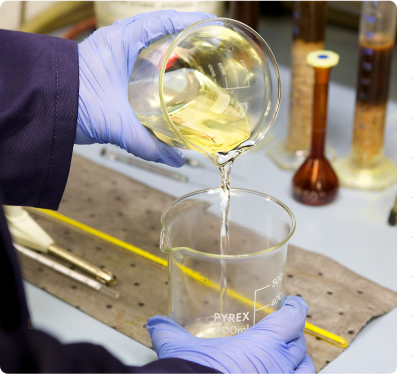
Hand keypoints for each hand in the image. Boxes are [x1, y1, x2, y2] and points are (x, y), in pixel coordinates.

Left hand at [76, 11, 214, 166]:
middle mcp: (120, 44)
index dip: (190, 23)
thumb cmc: (74, 104)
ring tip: (195, 69)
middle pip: (160, 34)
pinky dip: (156, 71)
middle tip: (207, 54)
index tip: (211, 27)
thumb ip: (149, 144)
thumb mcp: (118, 124)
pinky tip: (169, 86)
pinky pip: (141, 65)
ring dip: (171, 57)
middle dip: (184, 42)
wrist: (46, 107)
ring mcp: (115, 57)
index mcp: (123, 41)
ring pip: (151, 50)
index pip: (163, 22)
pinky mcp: (111, 72)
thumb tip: (176, 159)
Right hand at [147, 296, 314, 373]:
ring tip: (291, 359)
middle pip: (300, 344)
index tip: (293, 303)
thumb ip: (169, 333)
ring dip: (300, 362)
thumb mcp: (182, 350)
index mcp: (264, 343)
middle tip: (286, 331)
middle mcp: (279, 365)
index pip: (294, 317)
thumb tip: (156, 323)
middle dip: (295, 336)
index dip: (296, 307)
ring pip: (306, 370)